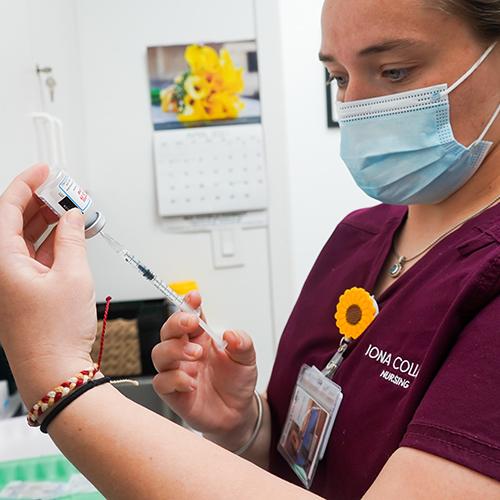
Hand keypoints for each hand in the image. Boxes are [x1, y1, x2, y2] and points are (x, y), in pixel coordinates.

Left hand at [0, 165, 96, 406]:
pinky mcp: (24, 290)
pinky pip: (35, 256)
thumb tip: (73, 216)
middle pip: (14, 221)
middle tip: (66, 191)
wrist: (54, 372)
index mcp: (1, 261)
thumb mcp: (72, 276)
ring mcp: (11, 280)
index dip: (27, 183)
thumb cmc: (54, 332)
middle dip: (41, 201)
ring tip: (75, 210)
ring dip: (49, 222)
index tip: (46, 170)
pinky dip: (53, 242)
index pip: (6, 208)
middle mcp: (0, 269)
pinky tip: (72, 234)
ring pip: (26, 238)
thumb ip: (72, 239)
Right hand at [152, 292, 257, 450]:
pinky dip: (174, 379)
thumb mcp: (247, 358)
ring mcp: (177, 371)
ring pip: (159, 353)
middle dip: (176, 322)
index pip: (188, 316)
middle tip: (192, 323)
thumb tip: (230, 334)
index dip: (188, 304)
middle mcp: (185, 352)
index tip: (195, 297)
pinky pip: (162, 382)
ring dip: (175, 349)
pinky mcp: (173, 393)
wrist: (238, 414)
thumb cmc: (237, 382)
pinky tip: (192, 383)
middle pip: (168, 331)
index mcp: (200, 338)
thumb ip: (242, 343)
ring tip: (196, 354)